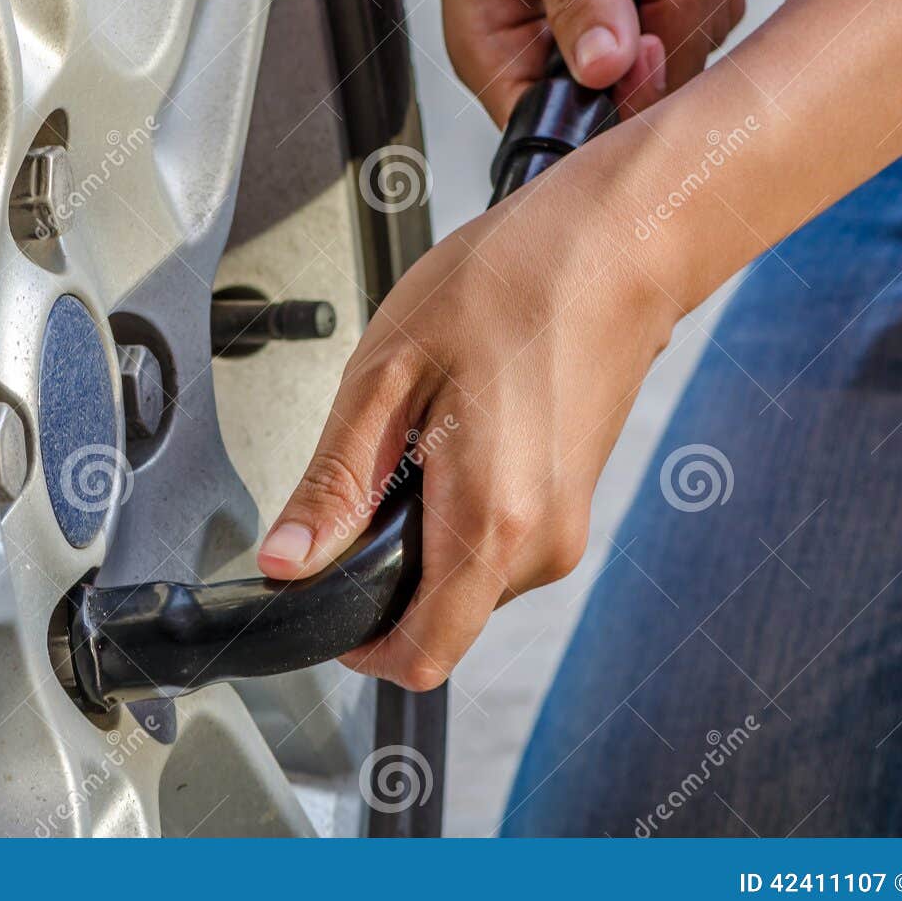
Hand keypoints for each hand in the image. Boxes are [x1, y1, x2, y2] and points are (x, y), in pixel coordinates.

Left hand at [256, 165, 677, 689]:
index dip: (357, 644)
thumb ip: (335, 487)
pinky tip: (456, 431)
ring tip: (421, 434)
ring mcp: (565, 528)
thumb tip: (286, 563)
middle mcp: (541, 546)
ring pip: (465, 581)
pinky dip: (457, 511)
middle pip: (438, 619)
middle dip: (386, 569)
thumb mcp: (387, 377)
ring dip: (423, 534)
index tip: (319, 596)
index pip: (420, 656)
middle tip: (371, 470)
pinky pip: (495, 544)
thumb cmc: (511, 286)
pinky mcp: (571, 505)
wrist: (615, 244)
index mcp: (492, 524)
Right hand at [435, 0, 744, 122]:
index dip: (618, 102)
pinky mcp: (653, 10)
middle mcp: (553, 63)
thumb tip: (605, 69)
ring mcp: (609, 39)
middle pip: (649, 95)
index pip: (563, 129)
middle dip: (661, 6)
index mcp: (500, 58)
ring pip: (693, 43)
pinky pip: (716, 4)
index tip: (641, 40)